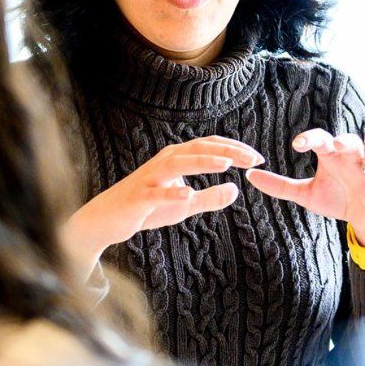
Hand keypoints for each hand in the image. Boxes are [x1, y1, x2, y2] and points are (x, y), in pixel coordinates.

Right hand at [62, 135, 263, 279]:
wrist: (106, 219)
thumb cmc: (147, 208)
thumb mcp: (184, 206)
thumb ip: (209, 198)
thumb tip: (236, 190)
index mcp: (177, 159)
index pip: (210, 146)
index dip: (235, 148)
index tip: (258, 158)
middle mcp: (165, 162)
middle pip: (199, 149)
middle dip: (228, 151)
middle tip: (253, 159)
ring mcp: (150, 178)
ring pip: (179, 164)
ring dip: (203, 162)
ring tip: (227, 165)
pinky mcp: (138, 197)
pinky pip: (156, 193)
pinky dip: (172, 193)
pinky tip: (188, 194)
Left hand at [245, 129, 364, 248]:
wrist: (361, 220)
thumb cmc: (336, 198)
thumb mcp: (305, 194)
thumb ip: (279, 185)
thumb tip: (250, 176)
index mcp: (332, 157)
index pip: (321, 140)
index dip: (310, 139)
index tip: (296, 145)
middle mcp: (351, 161)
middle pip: (349, 142)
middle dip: (342, 140)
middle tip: (334, 143)